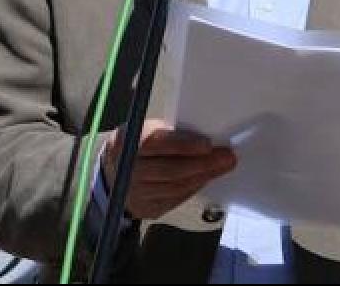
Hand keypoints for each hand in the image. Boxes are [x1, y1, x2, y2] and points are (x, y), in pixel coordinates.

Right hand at [101, 118, 235, 219]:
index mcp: (126, 142)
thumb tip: (206, 140)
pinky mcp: (145, 209)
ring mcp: (134, 193)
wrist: (113, 172)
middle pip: (170, 170)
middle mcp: (126, 171)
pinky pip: (175, 199)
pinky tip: (206, 178)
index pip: (157, 144)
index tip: (207, 144)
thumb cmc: (139, 144)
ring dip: (203, 176)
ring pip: (175, 186)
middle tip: (227, 157)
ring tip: (223, 166)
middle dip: (202, 164)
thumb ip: (170, 134)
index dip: (183, 145)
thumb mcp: (147, 130)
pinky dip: (193, 188)